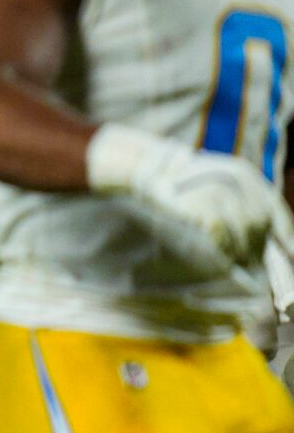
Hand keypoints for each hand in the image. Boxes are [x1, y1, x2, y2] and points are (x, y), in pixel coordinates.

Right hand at [93, 124, 282, 266]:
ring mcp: (220, 191)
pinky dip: (225, 248)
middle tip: (253, 263)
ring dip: (244, 251)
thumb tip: (261, 241)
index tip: (289, 256)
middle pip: (261, 223)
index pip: (276, 210)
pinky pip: (222, 234)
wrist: (152, 169)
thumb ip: (242, 206)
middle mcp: (238, 181)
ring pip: (244, 231)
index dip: (285, 237)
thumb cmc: (186, 183)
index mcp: (247, 175)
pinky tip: (223, 255)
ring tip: (239, 262)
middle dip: (259, 247)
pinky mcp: (203, 204)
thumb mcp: (220, 184)